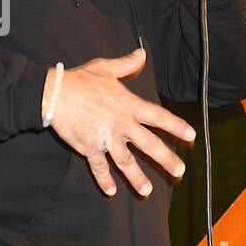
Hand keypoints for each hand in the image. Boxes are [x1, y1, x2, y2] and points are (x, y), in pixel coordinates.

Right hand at [44, 48, 196, 196]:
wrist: (54, 94)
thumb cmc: (80, 80)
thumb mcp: (105, 68)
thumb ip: (126, 64)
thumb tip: (142, 53)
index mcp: (128, 105)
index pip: (158, 117)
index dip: (176, 126)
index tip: (191, 136)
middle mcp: (121, 124)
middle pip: (149, 144)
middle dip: (166, 158)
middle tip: (179, 171)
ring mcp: (106, 138)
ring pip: (126, 162)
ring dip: (137, 178)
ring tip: (147, 192)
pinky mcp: (89, 147)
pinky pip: (99, 167)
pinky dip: (104, 180)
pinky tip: (111, 191)